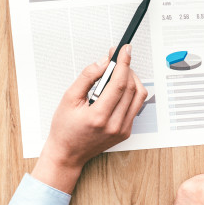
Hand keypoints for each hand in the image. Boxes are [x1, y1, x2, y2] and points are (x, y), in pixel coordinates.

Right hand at [33, 45, 147, 193]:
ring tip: (120, 72)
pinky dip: (131, 92)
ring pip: (138, 96)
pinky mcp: (126, 132)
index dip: (123, 63)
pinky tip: (119, 88)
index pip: (119, 84)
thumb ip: (87, 77)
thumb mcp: (69, 98)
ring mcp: (123, 130)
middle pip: (131, 88)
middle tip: (119, 58)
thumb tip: (104, 62)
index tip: (124, 50)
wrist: (68, 153)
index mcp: (99, 116)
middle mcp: (114, 125)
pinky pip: (136, 106)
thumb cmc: (65, 128)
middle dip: (127, 68)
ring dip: (132, 79)